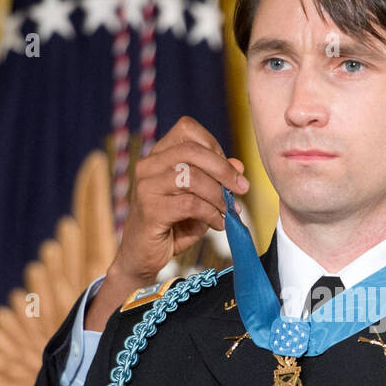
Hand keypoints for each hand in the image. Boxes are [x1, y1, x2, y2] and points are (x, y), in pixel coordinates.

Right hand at [115, 115, 249, 284]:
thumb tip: (238, 165)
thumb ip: (217, 180)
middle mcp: (148, 165)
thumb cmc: (173, 225)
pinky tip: (218, 224)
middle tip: (241, 188)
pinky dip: (211, 214)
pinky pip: (190, 204)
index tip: (229, 170)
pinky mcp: (149, 210)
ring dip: (218, 196)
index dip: (213, 146)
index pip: (187, 129)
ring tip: (229, 211)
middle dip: (223, 170)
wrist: (143, 256)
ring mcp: (146, 186)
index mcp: (159, 155)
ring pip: (192, 177)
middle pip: (192, 150)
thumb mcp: (200, 198)